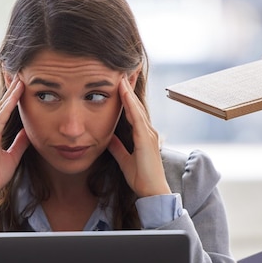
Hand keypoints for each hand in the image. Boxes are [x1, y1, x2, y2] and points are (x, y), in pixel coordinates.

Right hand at [0, 76, 29, 199]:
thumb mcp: (12, 156)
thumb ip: (19, 143)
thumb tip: (28, 132)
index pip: (3, 111)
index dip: (12, 97)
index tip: (21, 84)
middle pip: (1, 106)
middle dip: (11, 90)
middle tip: (20, 73)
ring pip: (0, 109)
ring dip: (11, 95)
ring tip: (20, 80)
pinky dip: (7, 108)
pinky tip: (14, 98)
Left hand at [107, 76, 170, 196]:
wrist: (152, 192)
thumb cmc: (142, 178)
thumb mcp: (124, 160)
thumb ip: (118, 148)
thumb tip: (109, 138)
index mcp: (143, 135)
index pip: (133, 111)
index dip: (126, 96)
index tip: (119, 82)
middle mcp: (147, 131)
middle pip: (136, 104)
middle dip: (128, 88)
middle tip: (122, 70)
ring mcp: (148, 134)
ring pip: (136, 107)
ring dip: (128, 91)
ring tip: (120, 75)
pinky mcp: (146, 140)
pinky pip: (136, 117)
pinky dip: (130, 104)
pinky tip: (123, 93)